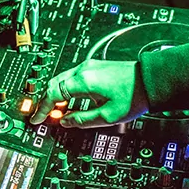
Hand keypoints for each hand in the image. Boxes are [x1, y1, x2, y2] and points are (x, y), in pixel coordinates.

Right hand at [29, 59, 150, 127]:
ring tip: (55, 111)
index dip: (42, 109)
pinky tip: (68, 101)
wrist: (151, 81)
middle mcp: (84, 69)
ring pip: (62, 79)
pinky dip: (65, 89)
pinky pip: (72, 77)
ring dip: (55, 95)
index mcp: (84, 81)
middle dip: (45, 101)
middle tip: (42, 116)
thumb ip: (82, 120)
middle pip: (53, 84)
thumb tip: (66, 122)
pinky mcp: (95, 67)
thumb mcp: (107, 116)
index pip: (52, 94)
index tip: (37, 119)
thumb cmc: (134, 96)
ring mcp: (90, 66)